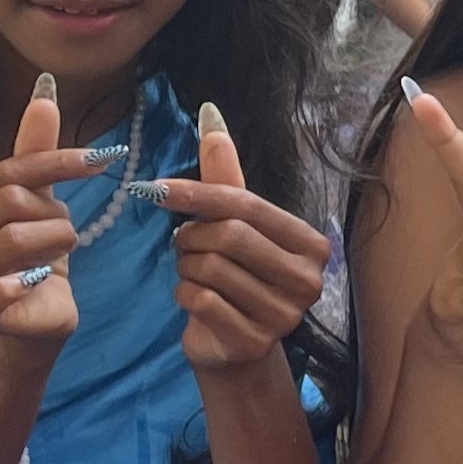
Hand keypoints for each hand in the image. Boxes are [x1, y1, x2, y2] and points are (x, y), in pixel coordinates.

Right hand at [0, 75, 119, 342]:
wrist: (36, 316)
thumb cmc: (32, 255)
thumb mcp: (36, 200)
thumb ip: (34, 151)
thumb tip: (44, 94)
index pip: (5, 173)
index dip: (55, 162)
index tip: (100, 159)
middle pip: (9, 203)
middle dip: (53, 213)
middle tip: (65, 230)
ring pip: (14, 238)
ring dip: (54, 242)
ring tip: (56, 254)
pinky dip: (27, 280)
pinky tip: (39, 279)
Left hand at [162, 98, 332, 369]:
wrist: (233, 349)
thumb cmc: (235, 278)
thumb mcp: (234, 225)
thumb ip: (224, 174)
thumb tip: (210, 114)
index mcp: (310, 243)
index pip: (245, 206)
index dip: (195, 193)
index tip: (152, 188)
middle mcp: (308, 279)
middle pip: (228, 237)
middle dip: (191, 237)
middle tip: (183, 244)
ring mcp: (284, 315)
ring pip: (210, 269)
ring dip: (186, 268)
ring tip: (193, 273)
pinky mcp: (254, 343)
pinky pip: (200, 301)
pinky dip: (183, 295)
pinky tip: (193, 300)